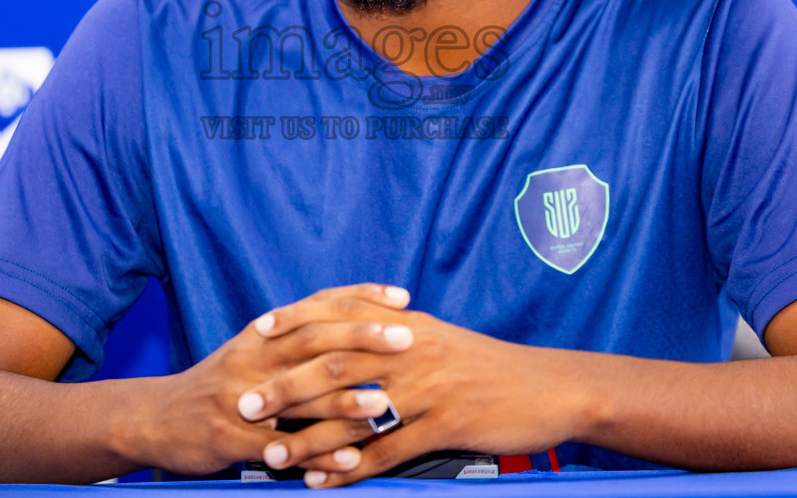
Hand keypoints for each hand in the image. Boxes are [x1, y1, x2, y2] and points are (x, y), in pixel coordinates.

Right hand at [125, 283, 415, 475]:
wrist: (156, 418)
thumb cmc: (218, 384)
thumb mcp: (253, 350)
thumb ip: (296, 336)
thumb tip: (349, 319)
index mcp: (265, 334)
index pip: (319, 305)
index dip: (361, 299)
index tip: (402, 298)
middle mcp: (255, 357)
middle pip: (315, 340)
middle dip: (364, 339)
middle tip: (408, 339)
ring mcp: (243, 398)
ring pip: (301, 396)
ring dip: (346, 401)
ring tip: (385, 404)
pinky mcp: (232, 438)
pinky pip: (281, 447)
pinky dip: (317, 455)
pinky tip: (349, 461)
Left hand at [237, 302, 583, 486]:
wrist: (551, 387)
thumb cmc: (493, 368)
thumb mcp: (444, 340)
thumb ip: (399, 338)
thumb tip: (357, 338)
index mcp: (409, 325)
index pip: (341, 314)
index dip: (297, 321)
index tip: (257, 332)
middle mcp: (413, 350)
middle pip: (336, 362)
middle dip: (285, 385)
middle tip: (245, 404)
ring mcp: (431, 388)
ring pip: (356, 411)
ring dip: (310, 436)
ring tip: (273, 455)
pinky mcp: (447, 425)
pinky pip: (391, 450)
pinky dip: (355, 469)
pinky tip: (327, 482)